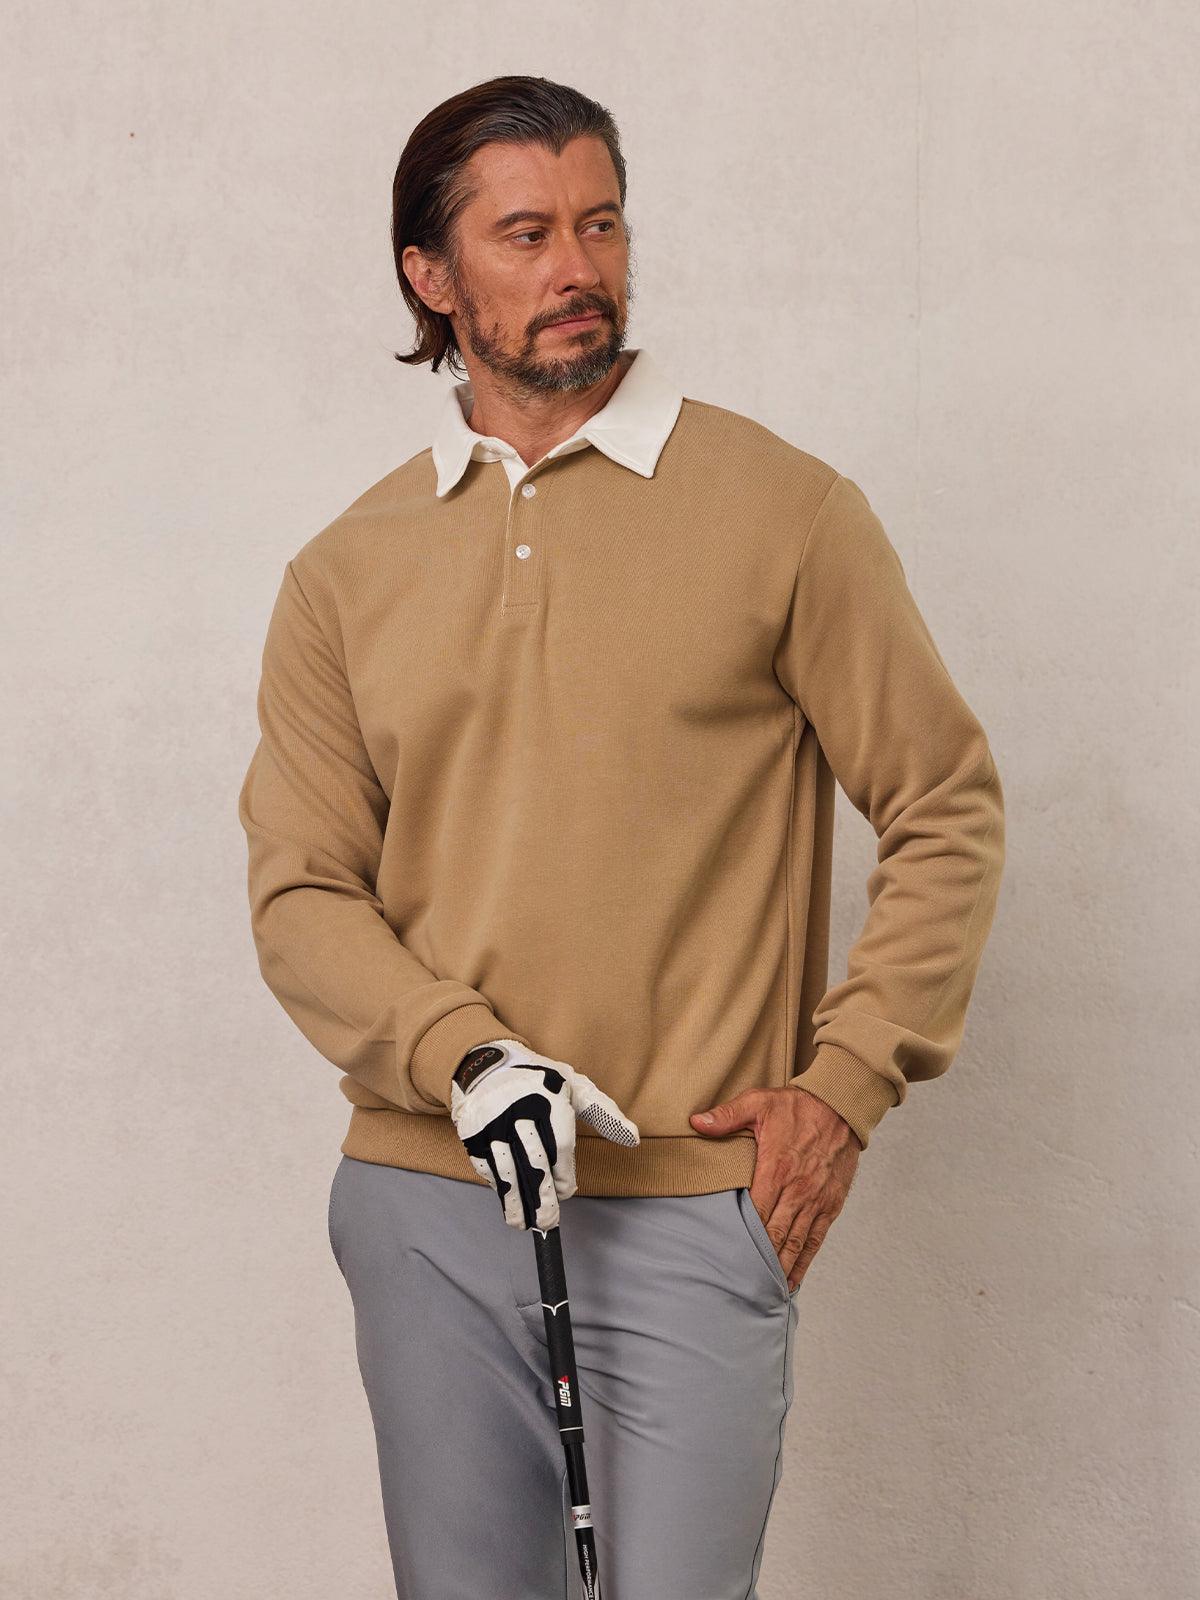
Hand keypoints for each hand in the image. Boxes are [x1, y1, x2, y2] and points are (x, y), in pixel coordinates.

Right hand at [450, 1039, 639, 1229]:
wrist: (485, 1066)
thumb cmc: (538, 1080)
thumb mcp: (574, 1087)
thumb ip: (605, 1113)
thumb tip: (633, 1139)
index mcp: (549, 1099)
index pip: (559, 1147)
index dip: (563, 1175)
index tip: (567, 1192)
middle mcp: (519, 1112)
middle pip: (534, 1163)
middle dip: (542, 1197)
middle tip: (549, 1222)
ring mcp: (493, 1126)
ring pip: (508, 1171)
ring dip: (517, 1202)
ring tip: (526, 1224)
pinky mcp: (474, 1137)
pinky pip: (488, 1168)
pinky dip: (499, 1189)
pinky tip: (509, 1204)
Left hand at [690, 1086, 861, 1289]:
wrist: (841, 1106)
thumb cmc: (797, 1106)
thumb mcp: (758, 1102)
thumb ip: (726, 1116)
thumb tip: (695, 1122)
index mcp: (776, 1169)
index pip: (755, 1213)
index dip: (742, 1237)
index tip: (726, 1257)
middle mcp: (797, 1191)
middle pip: (775, 1235)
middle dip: (758, 1261)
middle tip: (738, 1284)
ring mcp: (816, 1200)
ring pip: (796, 1243)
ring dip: (779, 1268)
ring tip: (761, 1291)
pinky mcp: (830, 1204)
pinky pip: (816, 1240)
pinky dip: (804, 1262)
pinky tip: (790, 1280)